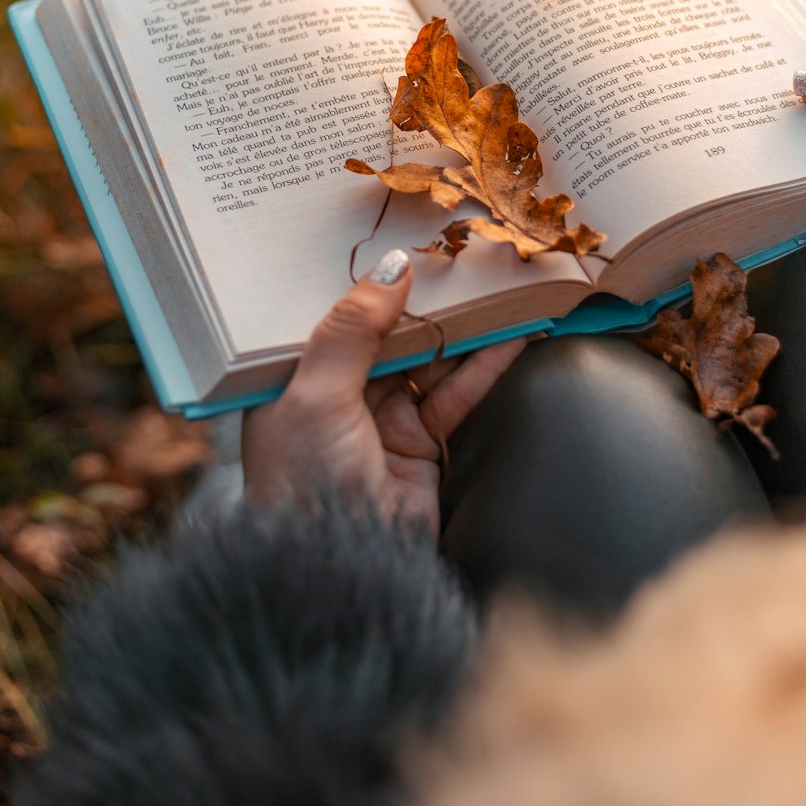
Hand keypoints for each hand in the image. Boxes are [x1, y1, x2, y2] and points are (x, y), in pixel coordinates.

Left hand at [241, 249, 526, 532]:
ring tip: (498, 282)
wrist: (342, 571)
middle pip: (387, 332)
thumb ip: (353, 329)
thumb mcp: (316, 394)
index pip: (330, 314)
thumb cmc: (306, 483)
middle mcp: (334, 393)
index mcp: (291, 378)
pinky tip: (515, 334)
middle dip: (423, 297)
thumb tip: (393, 266)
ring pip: (428, 358)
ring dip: (462, 326)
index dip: (364, 278)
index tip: (400, 234)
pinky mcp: (421, 443)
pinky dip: (485, 364)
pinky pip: (456, 393)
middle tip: (460, 251)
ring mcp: (380, 418)